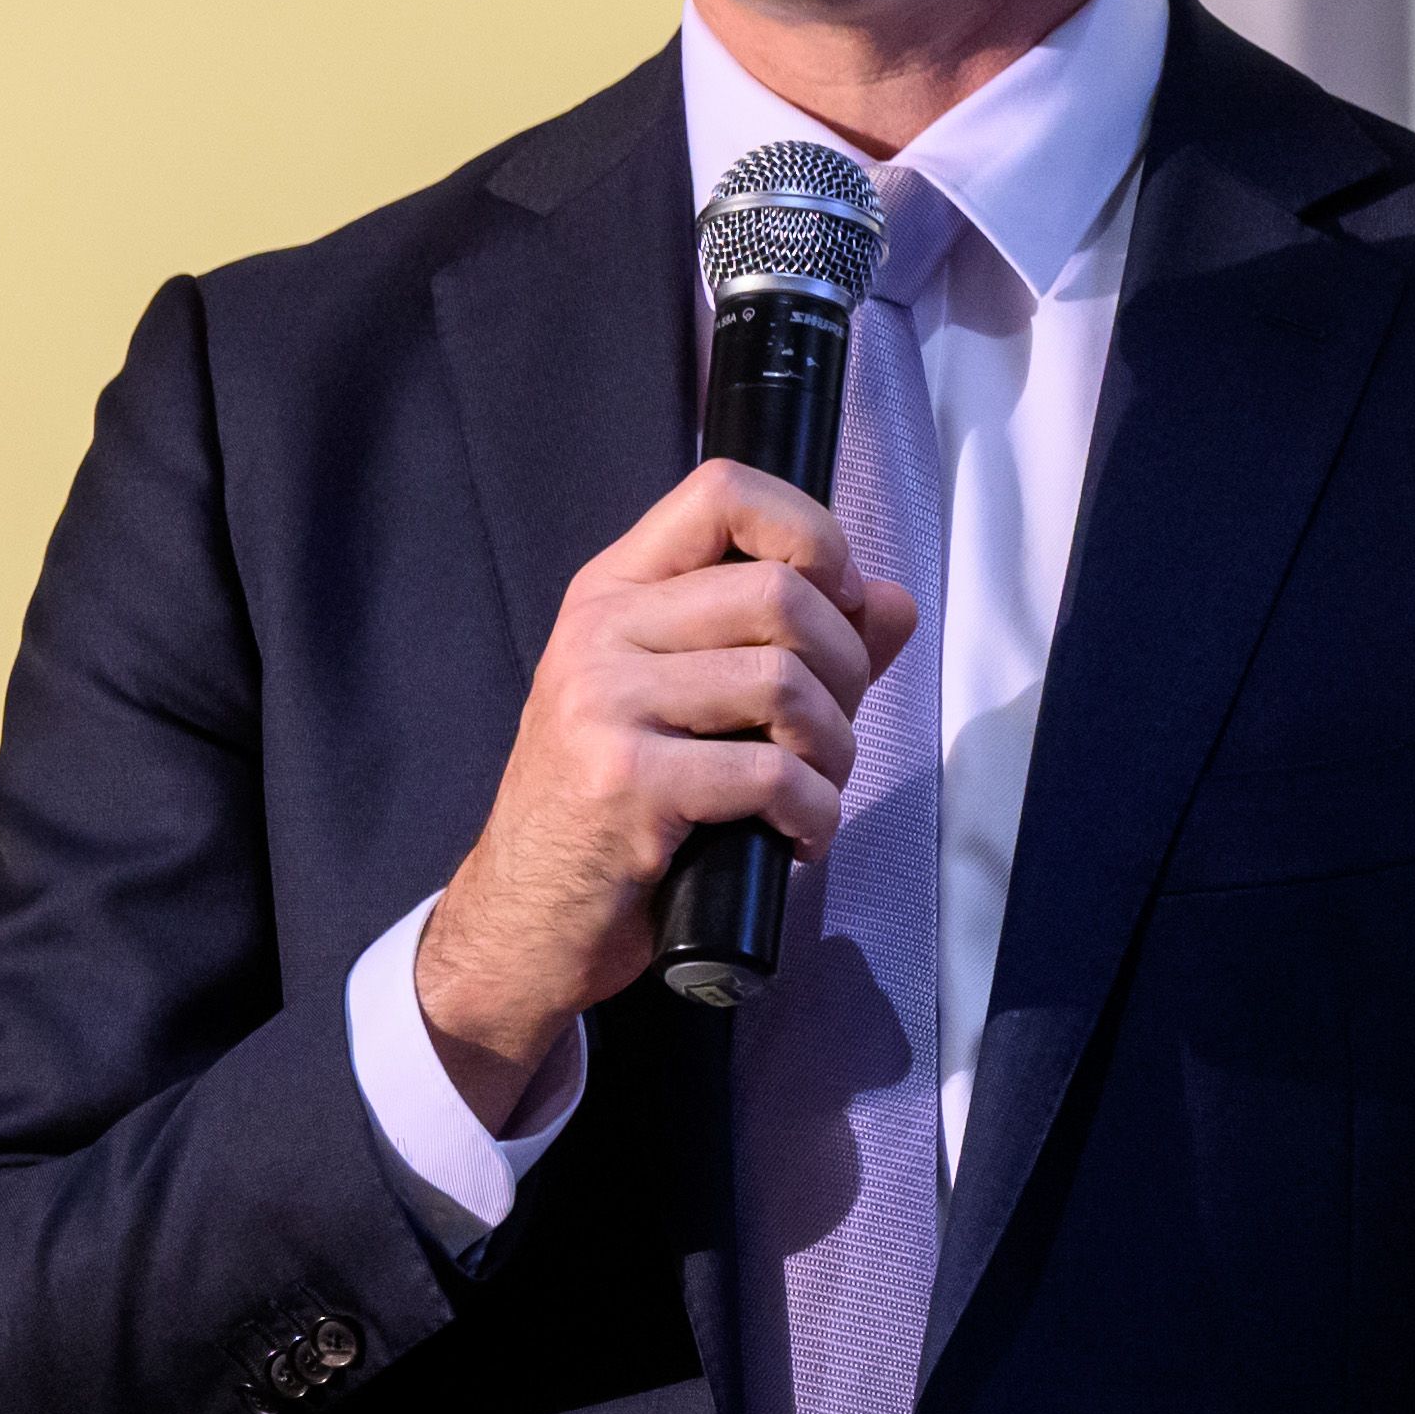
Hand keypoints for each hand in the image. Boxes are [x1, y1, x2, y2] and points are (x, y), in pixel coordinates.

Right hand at [412, 457, 919, 1124]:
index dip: (810, 531)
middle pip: (779, 591)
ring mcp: (605, 705)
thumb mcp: (687, 710)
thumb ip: (793, 648)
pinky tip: (798, 837)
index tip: (840, 599)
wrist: (522, 923)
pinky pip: (771, 773)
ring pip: (785, 680)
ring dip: (836, 749)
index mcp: (613, 594)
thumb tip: (892, 602)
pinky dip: (815, 813)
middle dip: (846, 669)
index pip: (721, 490)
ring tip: (816, 790)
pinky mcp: (625, 784)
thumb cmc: (610, 814)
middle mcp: (600, 632)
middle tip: (832, 732)